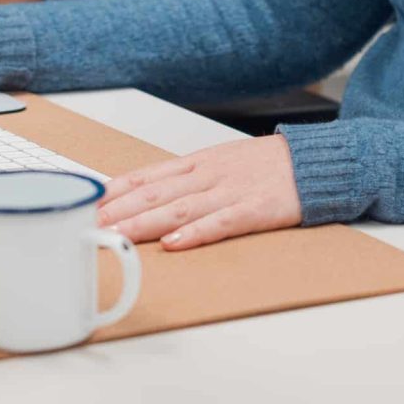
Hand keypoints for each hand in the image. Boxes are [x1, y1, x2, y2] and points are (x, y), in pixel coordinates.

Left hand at [97, 135, 300, 251]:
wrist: (315, 161)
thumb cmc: (267, 165)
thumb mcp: (221, 162)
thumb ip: (186, 179)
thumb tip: (147, 194)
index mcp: (199, 163)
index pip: (148, 176)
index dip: (116, 191)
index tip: (88, 202)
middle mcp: (209, 175)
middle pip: (156, 194)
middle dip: (119, 210)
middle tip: (89, 222)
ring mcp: (231, 192)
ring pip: (180, 208)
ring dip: (144, 222)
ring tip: (117, 234)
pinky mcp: (255, 210)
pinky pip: (221, 222)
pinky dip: (196, 232)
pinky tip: (175, 242)